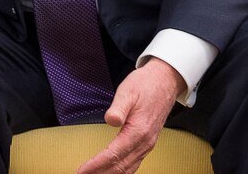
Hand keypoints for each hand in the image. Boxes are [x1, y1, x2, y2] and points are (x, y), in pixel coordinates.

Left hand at [77, 58, 184, 173]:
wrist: (165, 82)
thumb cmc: (144, 85)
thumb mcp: (128, 91)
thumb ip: (118, 107)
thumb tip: (111, 120)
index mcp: (138, 131)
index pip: (114, 155)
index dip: (97, 164)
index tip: (82, 170)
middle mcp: (145, 142)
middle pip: (121, 166)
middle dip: (101, 173)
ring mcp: (148, 144)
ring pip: (129, 168)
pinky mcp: (147, 142)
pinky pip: (134, 163)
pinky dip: (122, 171)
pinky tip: (112, 171)